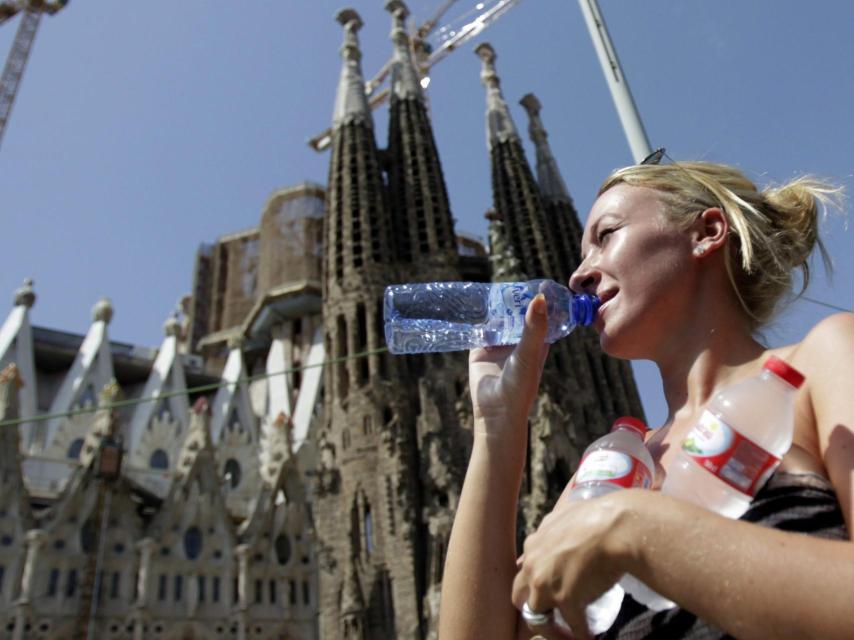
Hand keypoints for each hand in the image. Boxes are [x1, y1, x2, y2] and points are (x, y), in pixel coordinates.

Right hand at [469, 293, 549, 437]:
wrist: (495, 410)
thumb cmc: (520, 386)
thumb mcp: (529, 354)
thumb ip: (534, 327)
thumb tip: (540, 297)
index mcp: (537, 341)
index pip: (540, 315)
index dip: (540, 300)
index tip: (538, 282)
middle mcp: (518, 340)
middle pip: (517, 313)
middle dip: (514, 300)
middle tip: (511, 282)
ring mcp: (498, 343)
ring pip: (498, 318)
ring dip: (496, 306)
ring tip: (493, 288)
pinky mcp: (480, 347)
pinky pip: (479, 328)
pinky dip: (477, 317)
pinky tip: (474, 304)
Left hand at [512, 491, 642, 639]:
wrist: (614, 526)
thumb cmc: (595, 516)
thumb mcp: (564, 516)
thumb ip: (554, 529)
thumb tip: (557, 532)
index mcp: (532, 546)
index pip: (525, 572)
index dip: (536, 585)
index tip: (550, 592)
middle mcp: (532, 567)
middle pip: (519, 597)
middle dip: (533, 608)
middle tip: (550, 616)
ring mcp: (546, 585)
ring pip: (536, 618)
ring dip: (552, 628)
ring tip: (567, 634)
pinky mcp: (566, 600)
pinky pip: (573, 627)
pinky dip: (582, 635)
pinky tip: (590, 638)